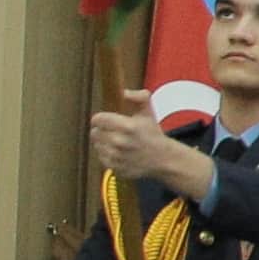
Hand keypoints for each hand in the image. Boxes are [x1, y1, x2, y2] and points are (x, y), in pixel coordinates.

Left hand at [88, 109, 214, 198]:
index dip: (101, 118)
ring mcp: (117, 156)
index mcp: (127, 126)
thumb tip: (124, 92)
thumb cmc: (153, 134)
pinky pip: (101, 157)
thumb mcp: (148, 113)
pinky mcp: (114, 167)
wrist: (164, 159)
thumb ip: (139, 98)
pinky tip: (118, 152)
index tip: (107, 120)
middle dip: (102, 130)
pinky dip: (107, 154)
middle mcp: (120, 142)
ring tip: (117, 142)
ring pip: (97, 144)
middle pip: (95, 132)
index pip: (98, 119)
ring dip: (104, 142)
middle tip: (114, 131)